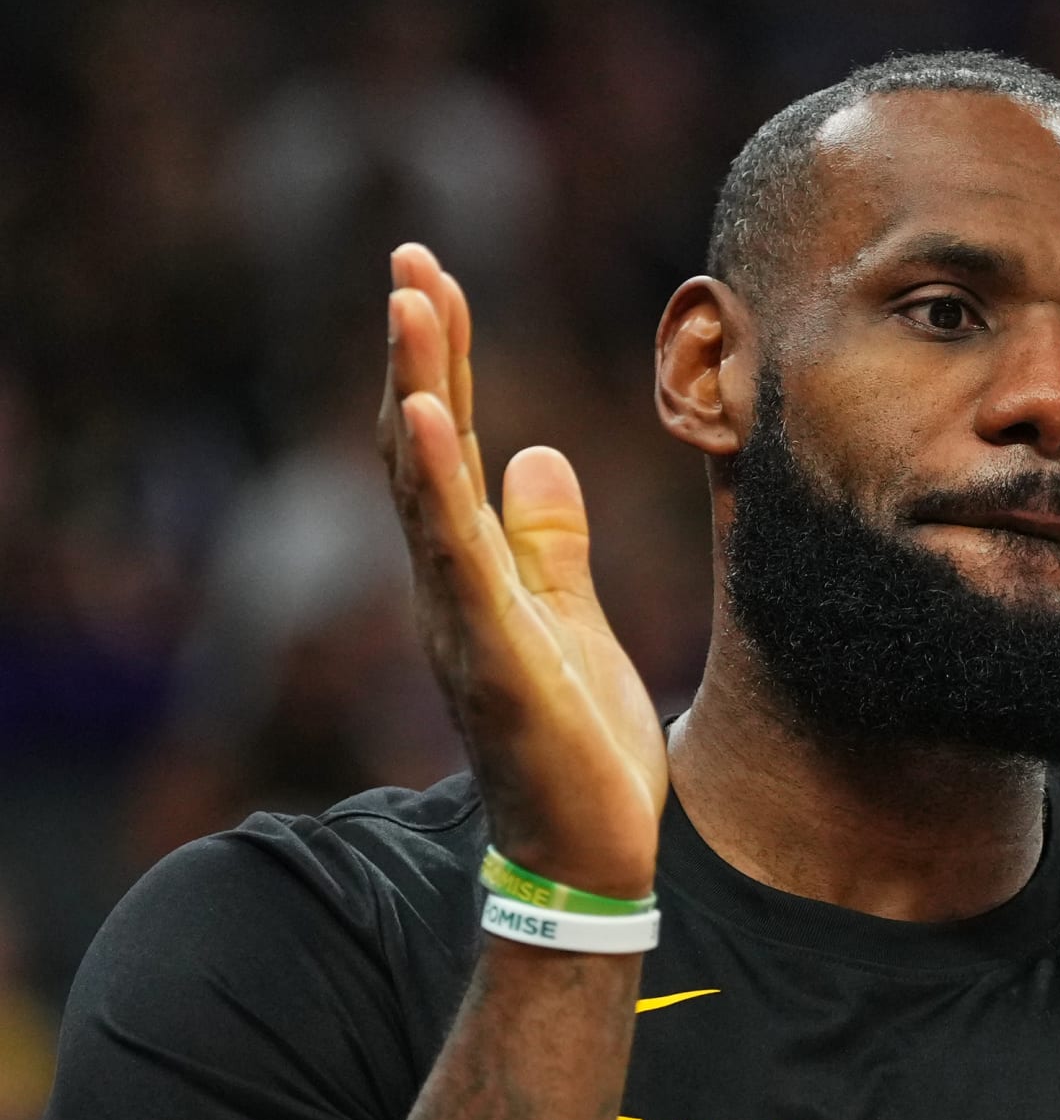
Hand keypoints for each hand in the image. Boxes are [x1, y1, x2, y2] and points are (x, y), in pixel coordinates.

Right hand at [381, 242, 666, 899]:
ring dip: (416, 389)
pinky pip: (456, 557)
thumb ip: (548, 542)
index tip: (433, 279)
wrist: (589, 860)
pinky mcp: (493, 657)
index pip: (447, 446)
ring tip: (411, 303)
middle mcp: (450, 587)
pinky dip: (435, 483)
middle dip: (417, 352)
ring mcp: (463, 620)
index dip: (439, 364)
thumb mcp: (573, 621)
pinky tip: (422, 416)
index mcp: (472, 573)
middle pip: (421, 448)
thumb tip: (535, 452)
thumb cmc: (577, 748)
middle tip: (410, 259)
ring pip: (425, 487)